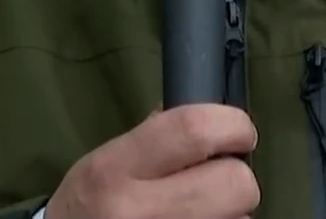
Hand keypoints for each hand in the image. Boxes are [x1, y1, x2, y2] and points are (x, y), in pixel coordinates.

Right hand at [46, 106, 259, 218]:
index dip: (232, 125)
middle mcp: (138, 211)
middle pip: (234, 184)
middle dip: (237, 178)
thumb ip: (154, 136)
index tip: (237, 131)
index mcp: (116, 169)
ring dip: (231, 212)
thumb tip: (207, 116)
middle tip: (220, 178)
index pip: (194, 130)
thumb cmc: (87, 205)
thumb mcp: (105, 161)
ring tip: (199, 210)